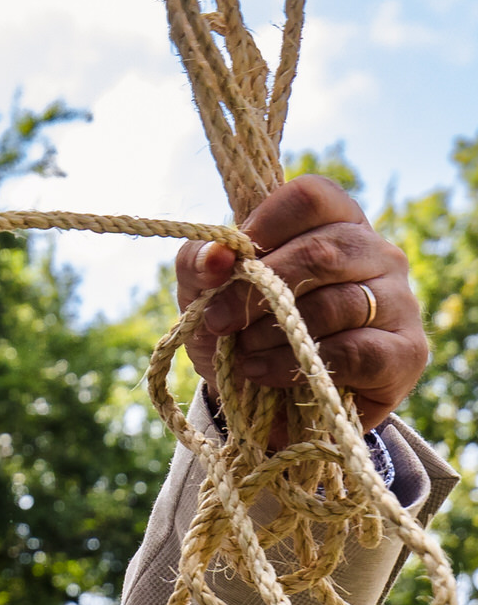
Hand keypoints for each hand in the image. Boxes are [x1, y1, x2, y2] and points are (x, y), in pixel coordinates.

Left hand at [177, 174, 426, 442]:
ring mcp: (398, 300)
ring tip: (244, 354)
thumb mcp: (203, 294)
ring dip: (275, 334)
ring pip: (339, 304)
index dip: (264, 225)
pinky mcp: (406, 352)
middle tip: (220, 321)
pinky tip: (266, 374)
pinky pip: (357, 352)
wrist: (266, 407)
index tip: (227, 266)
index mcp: (332, 223)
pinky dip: (300, 365)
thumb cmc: (239, 332)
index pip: (311, 196)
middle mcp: (376, 253)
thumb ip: (199, 264)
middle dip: (257, 291)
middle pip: (323, 251)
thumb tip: (216, 257)